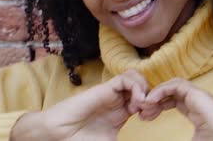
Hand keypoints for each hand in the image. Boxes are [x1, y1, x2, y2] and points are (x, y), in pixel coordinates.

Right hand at [18, 69, 147, 140]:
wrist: (59, 135)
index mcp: (122, 113)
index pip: (145, 100)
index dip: (153, 106)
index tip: (150, 118)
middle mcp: (119, 101)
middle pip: (143, 86)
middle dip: (152, 96)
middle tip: (149, 111)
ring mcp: (112, 94)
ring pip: (136, 78)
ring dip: (145, 88)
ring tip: (143, 105)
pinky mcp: (104, 88)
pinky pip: (126, 78)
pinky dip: (137, 86)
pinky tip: (137, 101)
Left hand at [140, 78, 212, 140]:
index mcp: (194, 111)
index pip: (171, 101)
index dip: (156, 106)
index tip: (144, 117)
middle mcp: (196, 100)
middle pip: (169, 92)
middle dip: (153, 99)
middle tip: (140, 111)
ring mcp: (197, 95)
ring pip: (172, 85)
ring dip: (156, 92)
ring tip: (144, 105)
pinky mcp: (197, 93)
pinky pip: (175, 85)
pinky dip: (161, 90)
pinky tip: (151, 101)